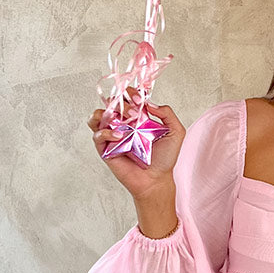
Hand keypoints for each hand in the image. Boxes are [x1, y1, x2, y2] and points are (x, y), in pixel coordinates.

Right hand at [87, 86, 185, 200]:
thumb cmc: (165, 158)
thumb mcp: (175, 132)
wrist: (156, 179)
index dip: (131, 93)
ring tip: (119, 119)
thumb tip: (150, 103)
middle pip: (112, 103)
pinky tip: (119, 135)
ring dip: (105, 112)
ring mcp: (113, 135)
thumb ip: (167, 113)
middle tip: (132, 111)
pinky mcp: (106, 148)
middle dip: (120, 102)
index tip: (138, 98)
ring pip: (97, 116)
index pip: (129, 98)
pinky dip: (105, 132)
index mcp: (138, 117)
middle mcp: (124, 124)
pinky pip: (97, 135)